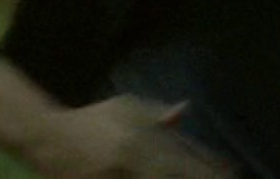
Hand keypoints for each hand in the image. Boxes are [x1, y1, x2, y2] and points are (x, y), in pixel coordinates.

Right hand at [26, 96, 234, 178]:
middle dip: (202, 178)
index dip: (212, 170)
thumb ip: (155, 114)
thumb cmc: (90, 121)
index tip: (233, 174)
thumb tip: (184, 110)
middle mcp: (133, 161)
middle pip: (177, 175)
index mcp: (140, 138)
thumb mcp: (123, 108)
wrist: (46, 138)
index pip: (186, 159)